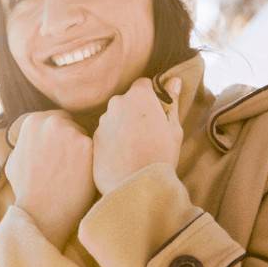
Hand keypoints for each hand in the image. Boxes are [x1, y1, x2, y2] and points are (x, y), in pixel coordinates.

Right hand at [4, 110, 98, 249]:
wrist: (41, 213)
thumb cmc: (26, 190)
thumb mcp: (13, 160)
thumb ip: (24, 141)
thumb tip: (30, 137)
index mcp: (33, 121)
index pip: (56, 119)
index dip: (59, 138)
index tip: (59, 153)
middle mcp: (51, 122)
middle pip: (72, 125)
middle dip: (71, 141)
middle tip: (68, 164)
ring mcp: (70, 132)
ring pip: (84, 137)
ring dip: (82, 151)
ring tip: (73, 173)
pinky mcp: (87, 146)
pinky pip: (96, 150)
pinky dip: (92, 162)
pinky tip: (82, 176)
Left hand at [92, 76, 183, 195]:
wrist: (136, 186)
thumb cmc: (160, 155)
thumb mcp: (173, 128)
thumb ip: (171, 102)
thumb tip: (174, 80)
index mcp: (138, 96)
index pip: (143, 84)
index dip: (151, 97)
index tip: (157, 111)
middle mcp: (116, 103)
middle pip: (127, 101)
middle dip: (136, 111)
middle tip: (149, 133)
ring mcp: (102, 121)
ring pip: (115, 118)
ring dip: (124, 126)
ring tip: (136, 148)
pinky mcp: (94, 139)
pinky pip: (106, 134)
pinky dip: (114, 141)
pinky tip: (124, 156)